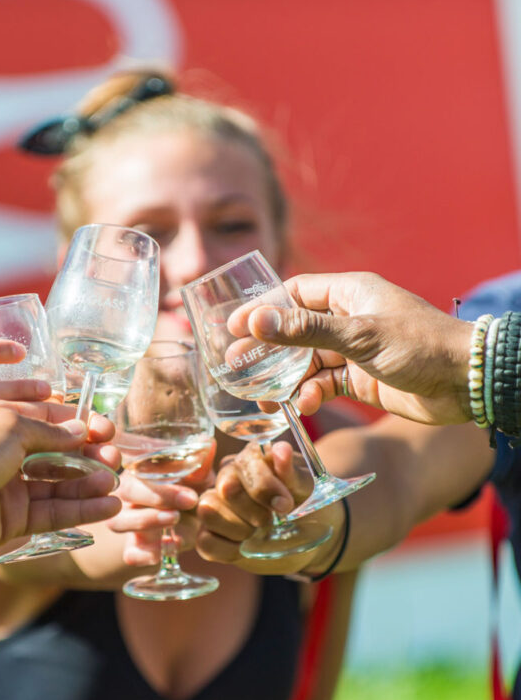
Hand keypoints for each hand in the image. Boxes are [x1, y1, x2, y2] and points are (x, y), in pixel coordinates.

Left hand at [0, 398, 121, 557]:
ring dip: (89, 482)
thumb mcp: (7, 426)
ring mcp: (9, 488)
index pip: (47, 419)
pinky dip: (82, 509)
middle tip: (115, 456)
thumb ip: (48, 431)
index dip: (78, 423)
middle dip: (89, 454)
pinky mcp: (14, 520)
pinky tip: (109, 505)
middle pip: (58, 453)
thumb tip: (81, 430)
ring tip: (116, 480)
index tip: (106, 427)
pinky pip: (54, 513)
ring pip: (59, 484)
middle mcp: (5, 453)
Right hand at [107, 442, 215, 565]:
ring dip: (147, 520)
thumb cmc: (189, 491)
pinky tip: (164, 551)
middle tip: (189, 500)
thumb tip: (209, 444)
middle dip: (157, 496)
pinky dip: (144, 554)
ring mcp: (126, 522)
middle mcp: (126, 495)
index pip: (138, 468)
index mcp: (138, 472)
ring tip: (174, 520)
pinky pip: (130, 553)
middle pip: (127, 491)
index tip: (190, 491)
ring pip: (120, 521)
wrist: (190, 524)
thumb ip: (200, 465)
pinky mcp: (133, 548)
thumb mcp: (197, 478)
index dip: (160, 475)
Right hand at [195, 441, 338, 574]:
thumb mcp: (309, 491)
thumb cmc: (308, 504)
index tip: (285, 506)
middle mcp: (228, 476)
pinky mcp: (209, 532)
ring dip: (239, 529)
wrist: (308, 535)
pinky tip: (245, 547)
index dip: (264, 487)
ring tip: (256, 532)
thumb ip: (292, 473)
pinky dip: (229, 549)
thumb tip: (280, 450)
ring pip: (208, 511)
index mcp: (252, 458)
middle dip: (253, 511)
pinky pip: (205, 541)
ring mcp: (215, 504)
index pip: (245, 465)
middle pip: (226, 489)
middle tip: (270, 520)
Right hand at [227, 272, 473, 425]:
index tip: (233, 327)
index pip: (294, 294)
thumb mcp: (358, 335)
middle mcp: (347, 318)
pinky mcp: (359, 379)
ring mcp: (353, 350)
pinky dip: (311, 394)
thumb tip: (256, 321)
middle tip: (236, 366)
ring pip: (306, 362)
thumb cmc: (419, 346)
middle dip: (266, 350)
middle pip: (294, 331)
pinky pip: (323, 384)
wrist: (467, 383)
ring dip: (286, 379)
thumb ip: (305, 330)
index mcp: (349, 293)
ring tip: (266, 398)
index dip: (262, 309)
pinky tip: (305, 405)